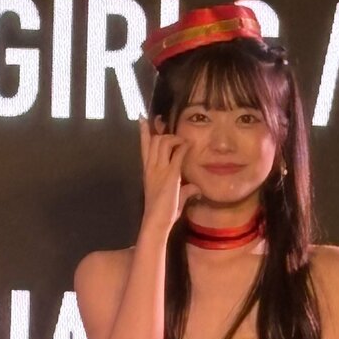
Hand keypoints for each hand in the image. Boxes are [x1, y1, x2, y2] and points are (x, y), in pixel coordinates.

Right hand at [139, 118, 200, 232]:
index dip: (144, 131)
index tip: (142, 118)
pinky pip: (177, 154)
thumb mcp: (173, 197)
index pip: (144, 147)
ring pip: (163, 142)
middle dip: (162, 131)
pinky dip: (184, 147)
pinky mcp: (171, 174)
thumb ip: (184, 189)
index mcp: (147, 171)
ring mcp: (160, 170)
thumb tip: (196, 188)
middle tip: (169, 126)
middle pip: (154, 140)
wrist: (156, 220)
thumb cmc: (162, 212)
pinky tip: (189, 145)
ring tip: (182, 141)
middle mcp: (151, 167)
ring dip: (174, 138)